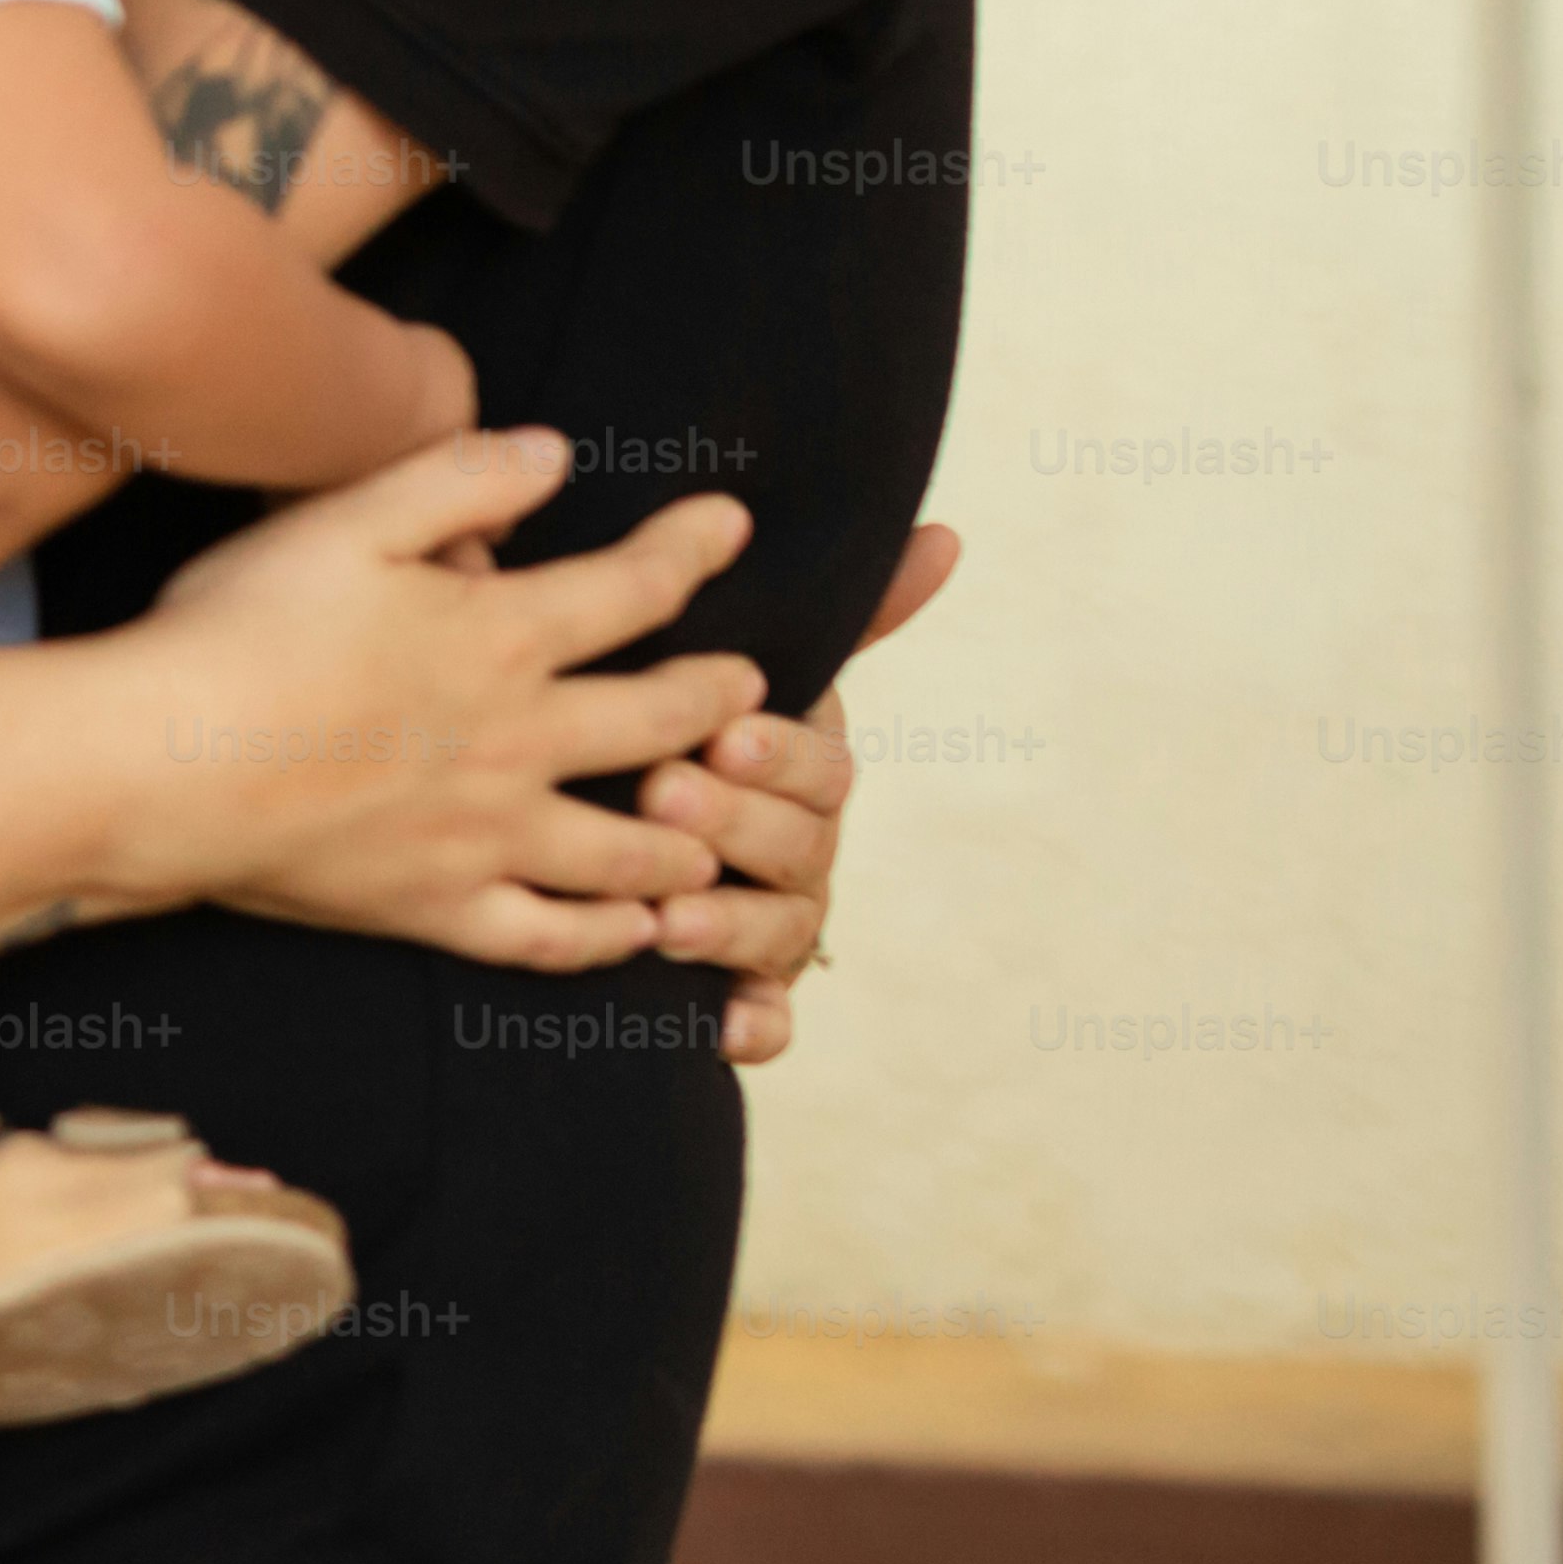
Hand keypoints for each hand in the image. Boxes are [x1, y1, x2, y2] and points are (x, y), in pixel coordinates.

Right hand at [129, 431, 762, 969]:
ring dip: (690, 834)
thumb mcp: (345, 518)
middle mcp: (516, 742)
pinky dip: (606, 938)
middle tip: (757, 689)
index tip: (735, 524)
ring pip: (629, 847)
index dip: (692, 549)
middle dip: (720, 699)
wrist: (164, 766)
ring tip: (722, 829)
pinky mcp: (435, 909)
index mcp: (498, 636)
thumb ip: (459, 478)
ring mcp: (484, 837)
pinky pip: (550, 938)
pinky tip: (635, 932)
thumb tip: (554, 454)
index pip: (632, 589)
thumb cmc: (241, 629)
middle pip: (657, 721)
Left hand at [647, 518, 959, 1058]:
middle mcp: (805, 847)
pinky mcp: (747, 992)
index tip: (723, 733)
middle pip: (794, 846)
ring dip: (728, 926)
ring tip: (664, 915)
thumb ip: (847, 611)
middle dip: (732, 824)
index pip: (819, 765)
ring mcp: (779, 922)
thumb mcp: (755, 654)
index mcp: (807, 766)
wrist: (616, 812)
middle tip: (660, 795)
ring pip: (776, 931)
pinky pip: (766, 1021)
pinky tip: (720, 1027)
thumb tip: (947, 536)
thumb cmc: (698, 717)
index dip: (778, 753)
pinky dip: (752, 1026)